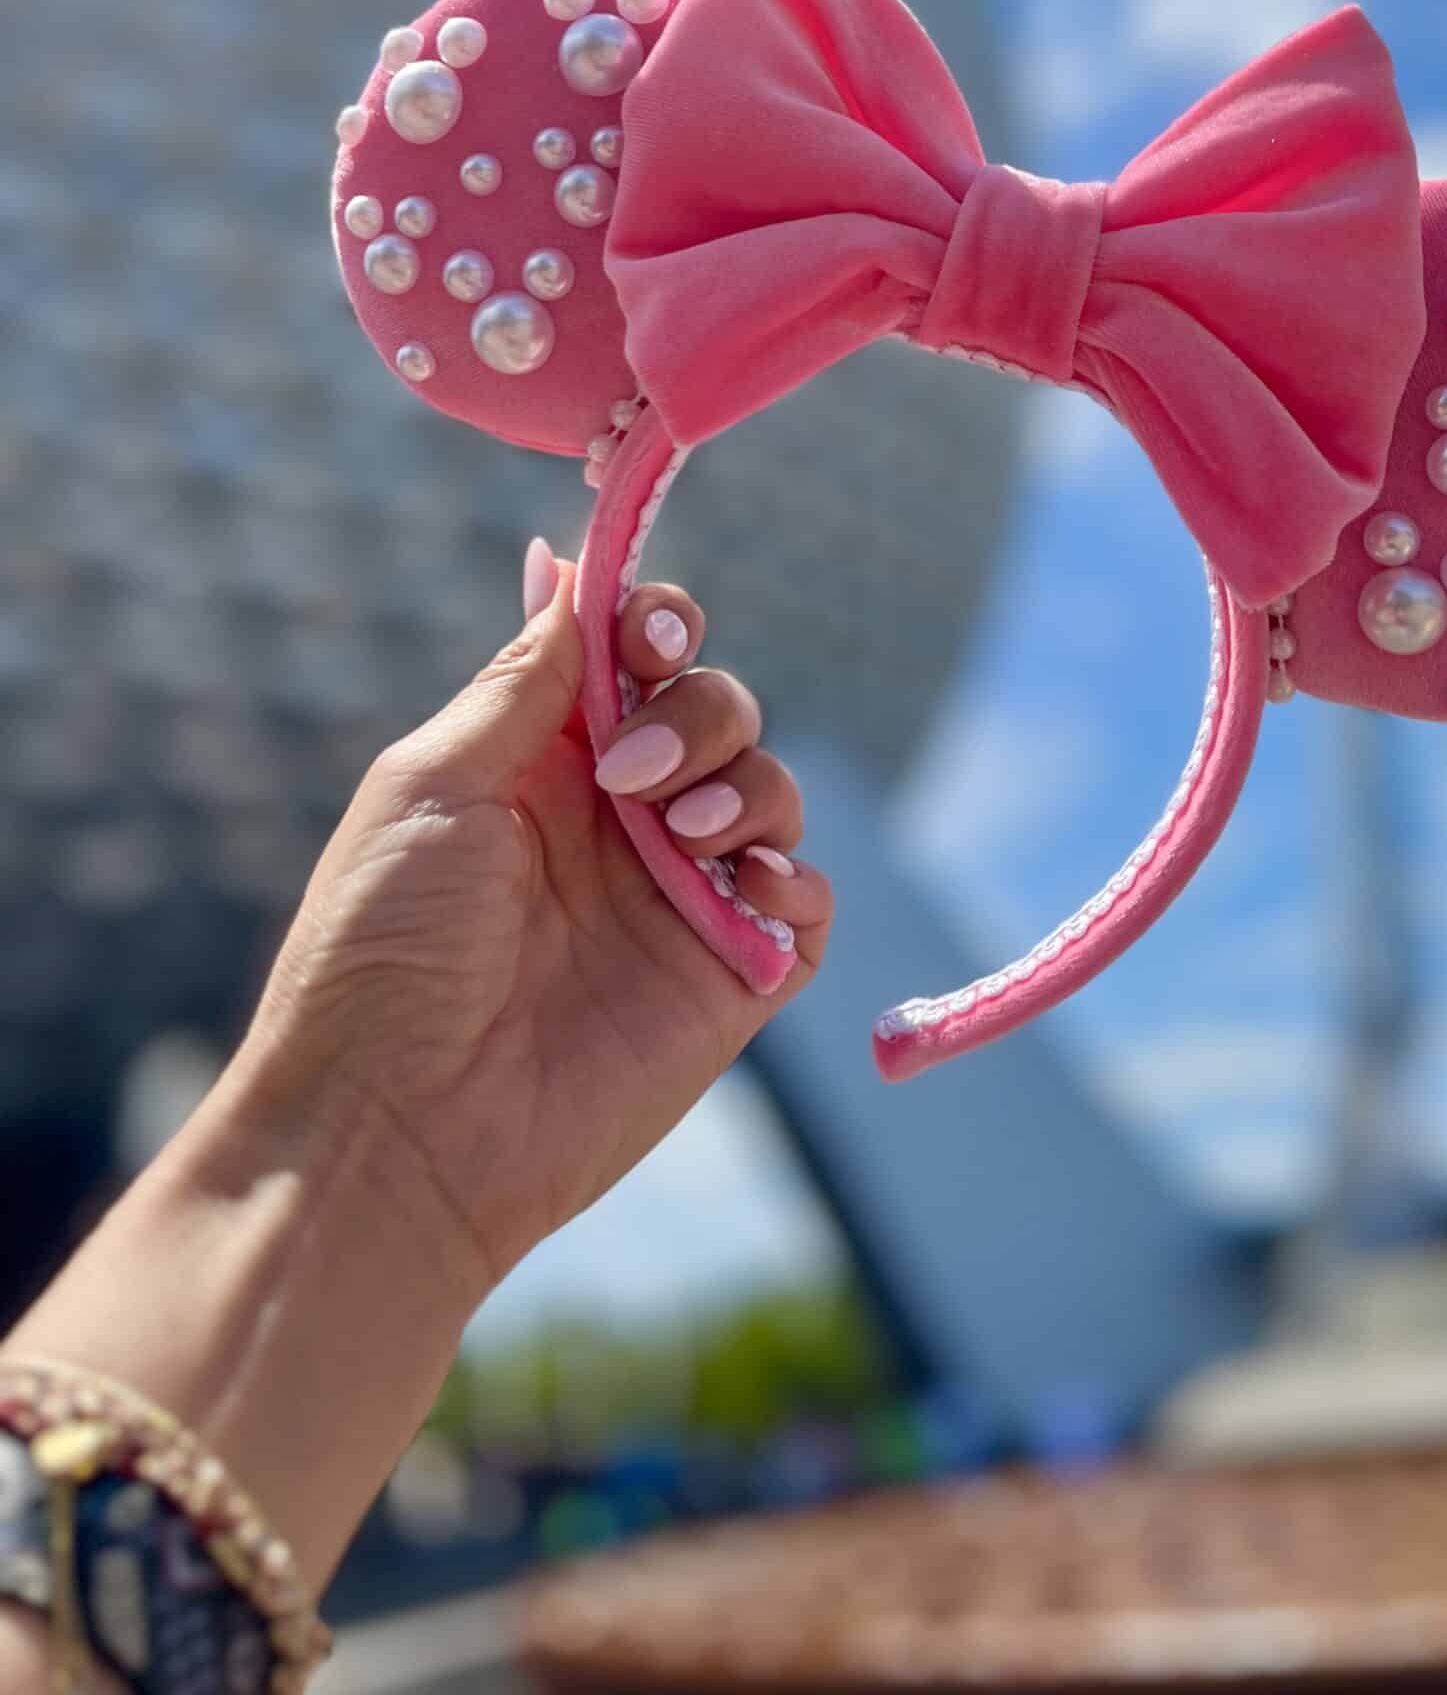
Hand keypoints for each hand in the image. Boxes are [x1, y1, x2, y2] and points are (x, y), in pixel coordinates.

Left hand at [237, 543, 832, 1290]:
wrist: (396, 1128)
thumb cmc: (382, 952)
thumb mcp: (431, 785)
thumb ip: (526, 683)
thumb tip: (572, 572)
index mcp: (541, 761)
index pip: (634, 655)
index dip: (659, 622)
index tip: (653, 631)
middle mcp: (618, 818)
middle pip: (716, 705)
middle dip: (701, 709)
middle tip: (634, 775)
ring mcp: (677, 897)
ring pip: (770, 787)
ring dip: (746, 783)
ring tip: (684, 837)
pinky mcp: (728, 978)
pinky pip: (808, 899)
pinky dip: (799, 875)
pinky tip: (750, 885)